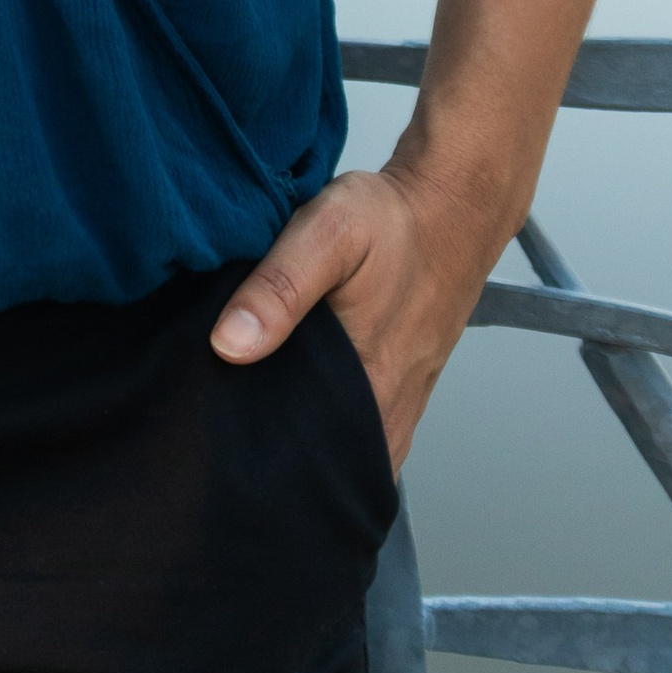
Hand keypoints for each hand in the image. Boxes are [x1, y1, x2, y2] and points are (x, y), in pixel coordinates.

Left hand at [208, 157, 499, 470]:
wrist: (452, 206)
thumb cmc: (391, 221)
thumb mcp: (327, 233)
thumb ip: (279, 288)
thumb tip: (228, 346)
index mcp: (369, 387)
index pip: (308, 463)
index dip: (261, 464)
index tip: (219, 453)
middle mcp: (390, 410)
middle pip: (324, 465)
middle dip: (277, 465)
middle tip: (226, 444)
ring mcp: (400, 404)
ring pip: (346, 453)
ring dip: (306, 448)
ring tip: (256, 431)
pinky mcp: (402, 388)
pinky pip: (364, 432)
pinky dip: (332, 429)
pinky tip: (299, 407)